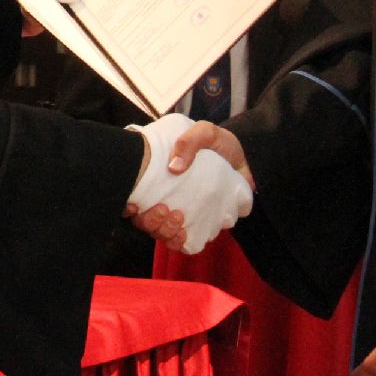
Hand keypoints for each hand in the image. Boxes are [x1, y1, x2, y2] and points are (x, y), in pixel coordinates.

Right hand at [126, 114, 251, 252]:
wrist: (248, 160)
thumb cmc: (221, 144)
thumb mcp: (205, 133)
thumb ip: (189, 142)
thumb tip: (173, 168)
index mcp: (156, 173)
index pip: (132, 193)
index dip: (127, 205)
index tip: (134, 205)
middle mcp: (163, 194)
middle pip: (142, 219)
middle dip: (149, 220)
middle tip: (165, 209)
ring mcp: (178, 210)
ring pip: (159, 232)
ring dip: (163, 231)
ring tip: (178, 218)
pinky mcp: (196, 222)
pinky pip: (180, 241)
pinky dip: (178, 242)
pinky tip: (183, 234)